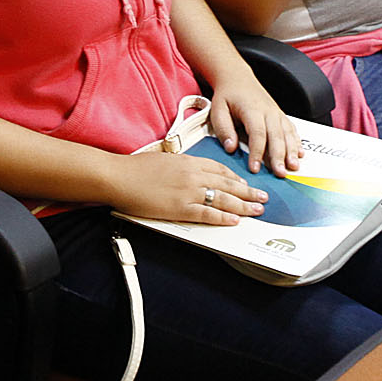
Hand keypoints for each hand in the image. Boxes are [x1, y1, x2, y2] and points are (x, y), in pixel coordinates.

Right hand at [107, 148, 264, 224]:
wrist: (119, 176)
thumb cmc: (135, 168)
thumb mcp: (164, 160)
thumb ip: (181, 167)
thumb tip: (190, 173)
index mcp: (188, 161)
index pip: (220, 169)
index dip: (236, 178)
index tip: (246, 184)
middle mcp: (193, 175)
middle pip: (228, 184)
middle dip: (248, 192)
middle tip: (263, 197)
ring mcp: (188, 192)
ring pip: (223, 199)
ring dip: (243, 205)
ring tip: (257, 210)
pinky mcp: (180, 208)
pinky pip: (207, 213)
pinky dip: (223, 217)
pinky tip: (234, 220)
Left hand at [208, 81, 298, 175]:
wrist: (238, 78)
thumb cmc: (227, 96)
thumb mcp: (218, 110)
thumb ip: (224, 129)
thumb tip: (231, 148)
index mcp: (252, 110)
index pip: (257, 134)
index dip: (257, 152)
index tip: (255, 169)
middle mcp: (268, 112)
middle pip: (276, 136)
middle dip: (279, 156)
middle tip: (281, 174)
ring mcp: (277, 113)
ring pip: (287, 134)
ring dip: (292, 152)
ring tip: (294, 167)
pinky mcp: (281, 116)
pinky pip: (291, 129)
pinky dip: (296, 142)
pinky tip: (299, 154)